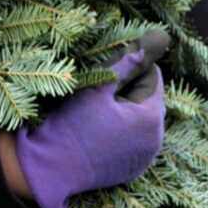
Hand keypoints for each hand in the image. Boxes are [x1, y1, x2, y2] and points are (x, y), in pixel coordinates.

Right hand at [14, 36, 167, 207]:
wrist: (49, 169)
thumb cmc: (72, 124)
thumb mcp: (99, 88)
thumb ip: (129, 62)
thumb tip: (158, 37)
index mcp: (150, 117)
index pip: (153, 79)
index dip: (131, 70)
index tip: (108, 73)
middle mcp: (156, 140)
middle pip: (150, 101)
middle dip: (130, 92)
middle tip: (100, 93)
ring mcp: (145, 158)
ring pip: (143, 122)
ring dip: (127, 112)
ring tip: (98, 114)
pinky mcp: (133, 170)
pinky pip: (135, 142)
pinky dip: (124, 134)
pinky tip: (101, 133)